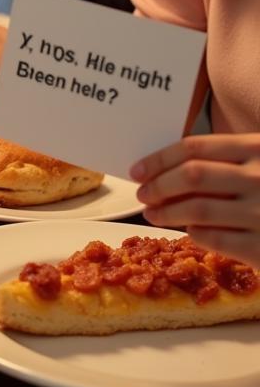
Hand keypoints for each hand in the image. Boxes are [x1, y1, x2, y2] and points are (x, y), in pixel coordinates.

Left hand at [132, 133, 259, 266]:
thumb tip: (168, 166)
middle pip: (191, 176)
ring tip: (153, 214)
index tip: (137, 171)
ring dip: (167, 212)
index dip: (159, 159)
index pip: (194, 148)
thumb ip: (228, 159)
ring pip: (198, 210)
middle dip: (158, 186)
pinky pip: (215, 238)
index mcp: (258, 148)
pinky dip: (195, 234)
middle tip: (142, 194)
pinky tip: (189, 232)